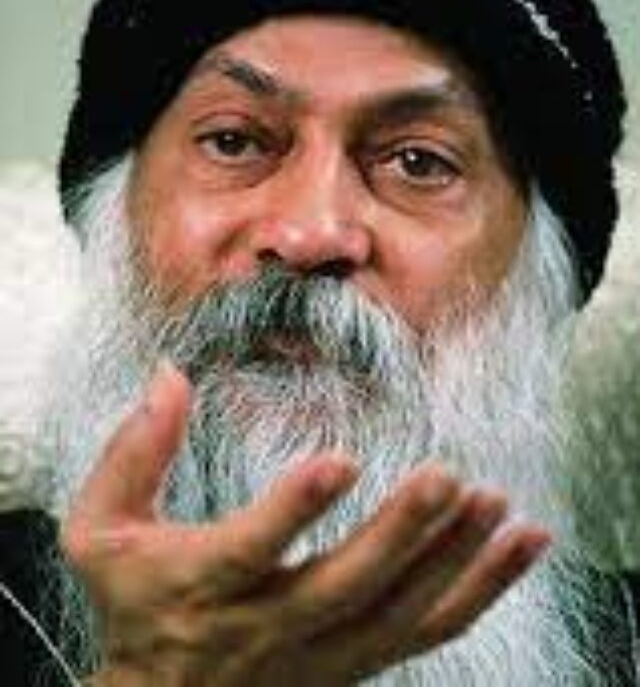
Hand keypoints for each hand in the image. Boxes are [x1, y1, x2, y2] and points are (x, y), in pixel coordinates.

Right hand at [62, 363, 549, 685]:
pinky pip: (425, 632)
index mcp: (201, 585)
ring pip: (398, 617)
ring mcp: (318, 652)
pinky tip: (522, 546)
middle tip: (448, 477)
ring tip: (499, 507)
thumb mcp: (100, 531)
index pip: (249, 549)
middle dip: (398, 534)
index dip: (292, 510)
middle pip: (341, 588)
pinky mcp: (354, 660)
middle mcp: (266, 627)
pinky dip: (479, 590)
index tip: (338, 459)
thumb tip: (168, 374)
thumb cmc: (132, 601)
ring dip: (454, 563)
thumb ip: (131, 452)